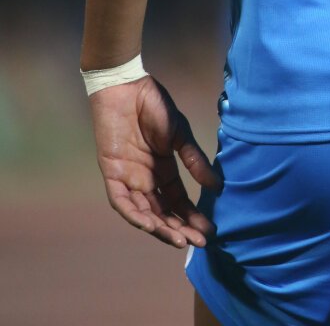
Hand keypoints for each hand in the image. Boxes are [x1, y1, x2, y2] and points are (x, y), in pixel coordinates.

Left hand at [88, 74, 221, 248]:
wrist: (128, 87)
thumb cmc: (155, 105)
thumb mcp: (180, 135)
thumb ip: (194, 161)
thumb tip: (217, 187)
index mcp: (163, 170)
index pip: (179, 201)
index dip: (192, 217)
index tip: (209, 231)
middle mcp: (146, 179)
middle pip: (163, 212)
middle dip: (179, 228)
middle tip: (197, 242)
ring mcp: (128, 178)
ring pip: (144, 212)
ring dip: (160, 227)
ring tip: (178, 239)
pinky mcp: (111, 173)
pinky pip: (121, 201)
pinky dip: (134, 214)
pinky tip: (150, 224)